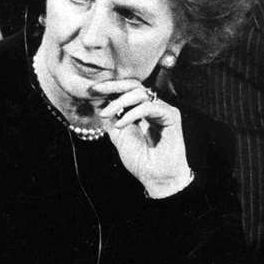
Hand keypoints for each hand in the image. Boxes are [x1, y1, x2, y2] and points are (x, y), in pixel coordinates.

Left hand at [92, 79, 193, 197]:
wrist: (155, 178)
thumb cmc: (140, 160)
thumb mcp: (117, 135)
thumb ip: (110, 118)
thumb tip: (97, 101)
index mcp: (140, 110)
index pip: (126, 90)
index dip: (110, 87)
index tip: (92, 90)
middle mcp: (152, 106)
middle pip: (134, 85)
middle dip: (113, 86)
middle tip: (97, 90)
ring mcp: (162, 110)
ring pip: (140, 93)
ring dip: (119, 102)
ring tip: (106, 114)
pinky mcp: (171, 116)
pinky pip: (149, 107)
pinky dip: (132, 114)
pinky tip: (121, 124)